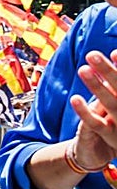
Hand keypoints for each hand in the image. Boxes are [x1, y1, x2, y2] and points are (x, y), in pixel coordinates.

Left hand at [70, 49, 116, 168]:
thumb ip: (115, 83)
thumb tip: (114, 54)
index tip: (114, 52)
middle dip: (108, 71)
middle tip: (92, 54)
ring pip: (110, 103)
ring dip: (97, 87)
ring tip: (83, 69)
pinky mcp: (110, 136)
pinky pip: (96, 123)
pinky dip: (85, 112)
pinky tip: (75, 99)